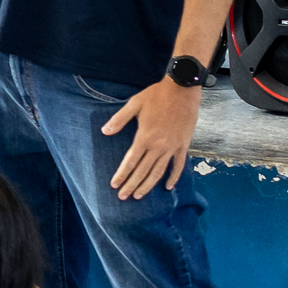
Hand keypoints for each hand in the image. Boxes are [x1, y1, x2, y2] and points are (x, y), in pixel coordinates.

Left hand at [100, 77, 203, 198]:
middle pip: (142, 171)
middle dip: (131, 185)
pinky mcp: (183, 145)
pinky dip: (174, 177)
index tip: (114, 185)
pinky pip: (178, 165)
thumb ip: (119, 119)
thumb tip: (105, 131)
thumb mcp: (134, 104)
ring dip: (148, 185)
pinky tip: (168, 187)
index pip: (130, 162)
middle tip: (123, 197)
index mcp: (144, 137)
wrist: (182, 90)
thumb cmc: (156, 95)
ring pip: (158, 172)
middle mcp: (158, 146)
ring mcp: (172, 147)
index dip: (122, 175)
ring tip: (139, 195)